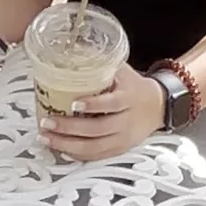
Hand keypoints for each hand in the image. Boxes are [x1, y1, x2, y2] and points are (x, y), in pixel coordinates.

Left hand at [39, 65, 164, 160]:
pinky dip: (78, 155)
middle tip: (48, 123)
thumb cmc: (133, 86)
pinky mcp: (120, 149)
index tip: (73, 104)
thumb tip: (70, 49)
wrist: (158, 105)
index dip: (93, 105)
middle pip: (99, 129)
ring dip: (68, 145)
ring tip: (47, 138)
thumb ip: (99, 62)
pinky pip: (97, 156)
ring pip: (96, 147)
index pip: (112, 103)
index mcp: (128, 97)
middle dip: (71, 128)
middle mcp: (127, 120)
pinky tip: (61, 149)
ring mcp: (124, 138)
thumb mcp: (121, 70)